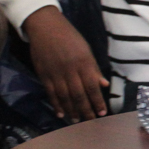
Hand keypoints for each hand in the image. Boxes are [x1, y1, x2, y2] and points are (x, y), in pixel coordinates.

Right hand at [23, 5, 107, 121]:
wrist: (45, 27)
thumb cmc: (69, 37)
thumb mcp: (86, 50)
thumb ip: (94, 68)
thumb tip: (104, 85)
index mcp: (84, 63)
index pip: (92, 87)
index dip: (97, 101)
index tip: (102, 113)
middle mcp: (70, 70)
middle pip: (79, 95)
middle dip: (86, 110)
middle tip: (91, 122)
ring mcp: (56, 73)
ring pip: (65, 97)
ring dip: (72, 110)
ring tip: (77, 121)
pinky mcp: (44, 75)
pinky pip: (51, 93)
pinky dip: (56, 104)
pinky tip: (61, 113)